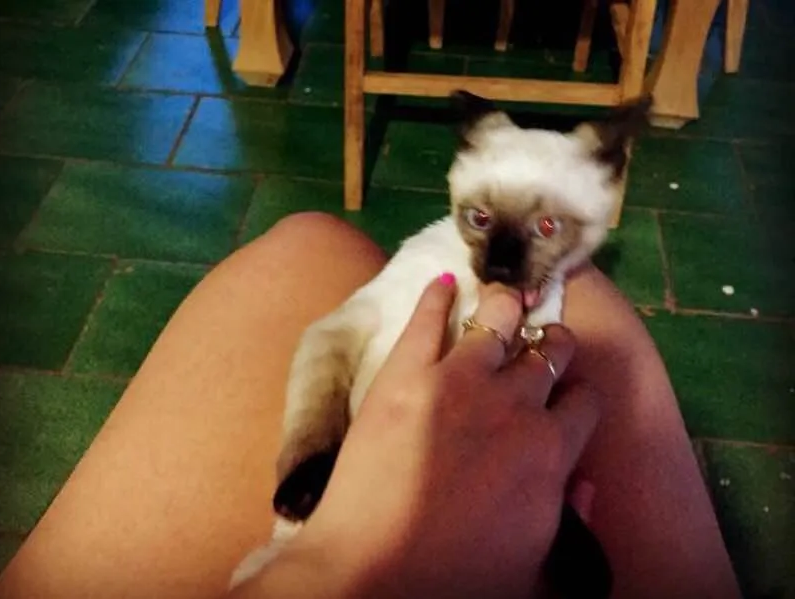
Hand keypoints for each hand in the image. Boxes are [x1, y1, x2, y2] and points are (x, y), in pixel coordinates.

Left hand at [237, 274, 601, 598]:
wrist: (375, 571)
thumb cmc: (459, 576)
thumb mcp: (534, 559)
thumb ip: (565, 510)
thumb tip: (586, 480)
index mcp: (552, 448)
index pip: (584, 400)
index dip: (578, 395)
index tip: (568, 395)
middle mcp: (515, 402)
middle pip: (549, 351)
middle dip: (552, 343)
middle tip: (543, 343)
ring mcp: (459, 378)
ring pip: (497, 319)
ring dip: (505, 307)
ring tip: (504, 300)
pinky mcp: (406, 372)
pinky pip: (428, 319)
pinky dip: (437, 296)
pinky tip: (444, 282)